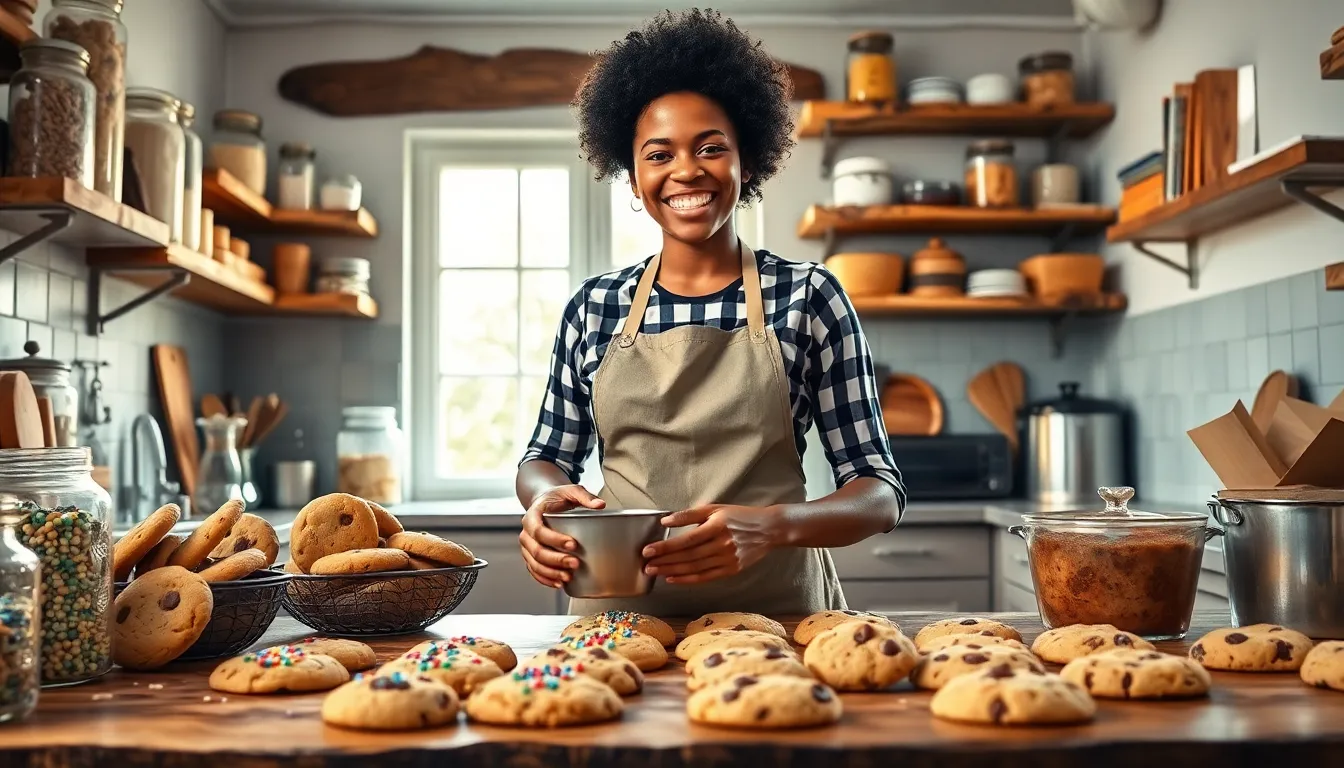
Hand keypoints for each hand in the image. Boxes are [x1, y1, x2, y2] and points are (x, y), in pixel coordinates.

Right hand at [519, 485, 603, 588]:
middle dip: (556, 560)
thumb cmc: (557, 497)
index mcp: (532, 515)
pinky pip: (534, 571)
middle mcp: (526, 533)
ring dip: (551, 573)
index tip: (573, 544)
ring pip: (534, 564)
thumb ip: (585, 496)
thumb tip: (600, 504)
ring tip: (568, 577)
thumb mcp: (571, 491)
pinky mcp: (530, 556)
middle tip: (575, 563)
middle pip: (536, 551)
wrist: (544, 502)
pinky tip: (559, 583)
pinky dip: (545, 579)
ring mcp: (527, 546)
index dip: (554, 540)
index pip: (539, 531)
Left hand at [641, 504, 781, 584]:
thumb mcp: (715, 509)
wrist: (769, 529)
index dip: (665, 547)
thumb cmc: (739, 516)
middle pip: (687, 556)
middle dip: (664, 562)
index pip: (685, 540)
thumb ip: (689, 515)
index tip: (647, 550)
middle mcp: (722, 544)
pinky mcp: (731, 570)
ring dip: (672, 571)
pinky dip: (687, 580)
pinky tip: (673, 579)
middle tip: (646, 565)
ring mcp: (727, 559)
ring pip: (694, 569)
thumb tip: (665, 521)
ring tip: (655, 572)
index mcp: (716, 526)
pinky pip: (705, 577)